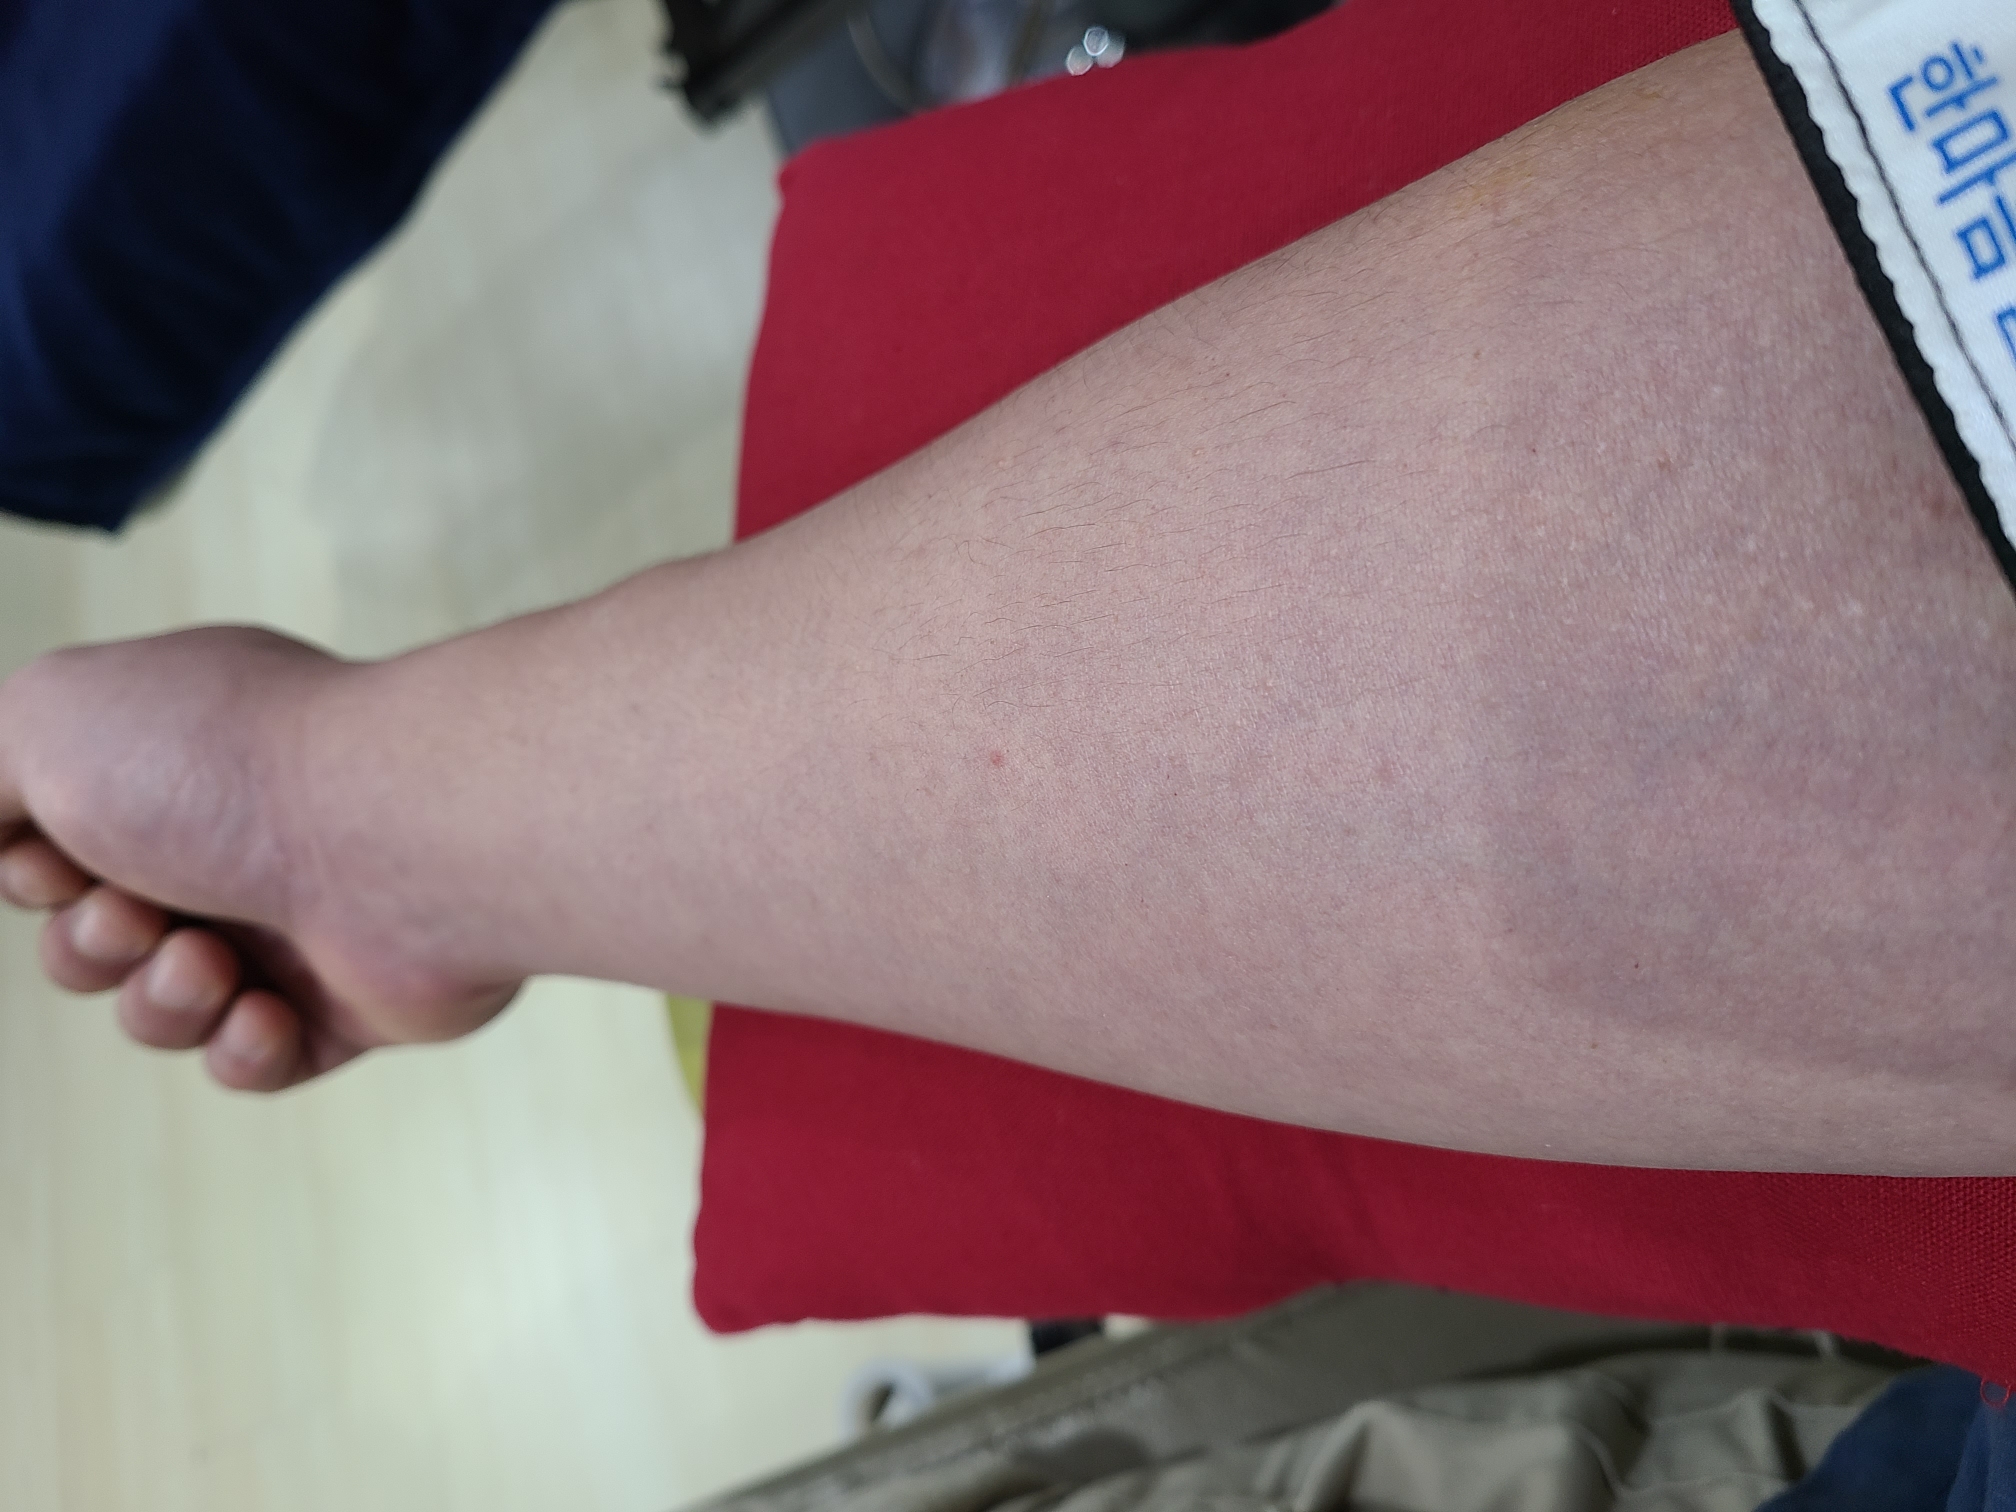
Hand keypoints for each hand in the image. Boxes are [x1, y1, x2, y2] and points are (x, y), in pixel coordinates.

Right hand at [0, 628, 521, 1090]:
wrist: (399, 837)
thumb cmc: (227, 763)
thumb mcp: (46, 717)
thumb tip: (0, 834)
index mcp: (176, 755)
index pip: (59, 840)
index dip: (33, 868)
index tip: (52, 856)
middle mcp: (241, 832)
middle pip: (99, 936)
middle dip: (90, 944)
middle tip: (138, 914)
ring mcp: (301, 918)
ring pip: (171, 1007)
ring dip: (164, 1000)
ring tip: (212, 964)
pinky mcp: (358, 1000)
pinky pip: (261, 1060)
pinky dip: (245, 1050)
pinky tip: (271, 1013)